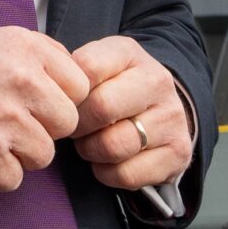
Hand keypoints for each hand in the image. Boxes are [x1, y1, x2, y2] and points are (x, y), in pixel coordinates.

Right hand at [0, 28, 90, 190]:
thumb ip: (38, 60)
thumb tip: (74, 85)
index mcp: (28, 48)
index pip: (81, 86)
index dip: (60, 99)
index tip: (37, 103)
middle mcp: (24, 80)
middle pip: (68, 123)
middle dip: (43, 129)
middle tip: (10, 123)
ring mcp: (7, 119)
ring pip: (45, 155)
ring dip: (18, 154)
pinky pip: (14, 179)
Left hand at [68, 35, 190, 190]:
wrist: (160, 107)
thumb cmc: (115, 87)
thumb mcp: (95, 66)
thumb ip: (71, 70)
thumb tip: (49, 90)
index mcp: (131, 53)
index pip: (87, 68)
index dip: (67, 92)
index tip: (67, 102)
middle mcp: (158, 82)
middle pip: (101, 108)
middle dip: (78, 126)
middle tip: (75, 129)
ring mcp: (172, 118)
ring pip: (113, 146)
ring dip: (91, 151)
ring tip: (91, 143)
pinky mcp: (178, 153)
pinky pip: (127, 175)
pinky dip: (108, 173)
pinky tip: (108, 161)